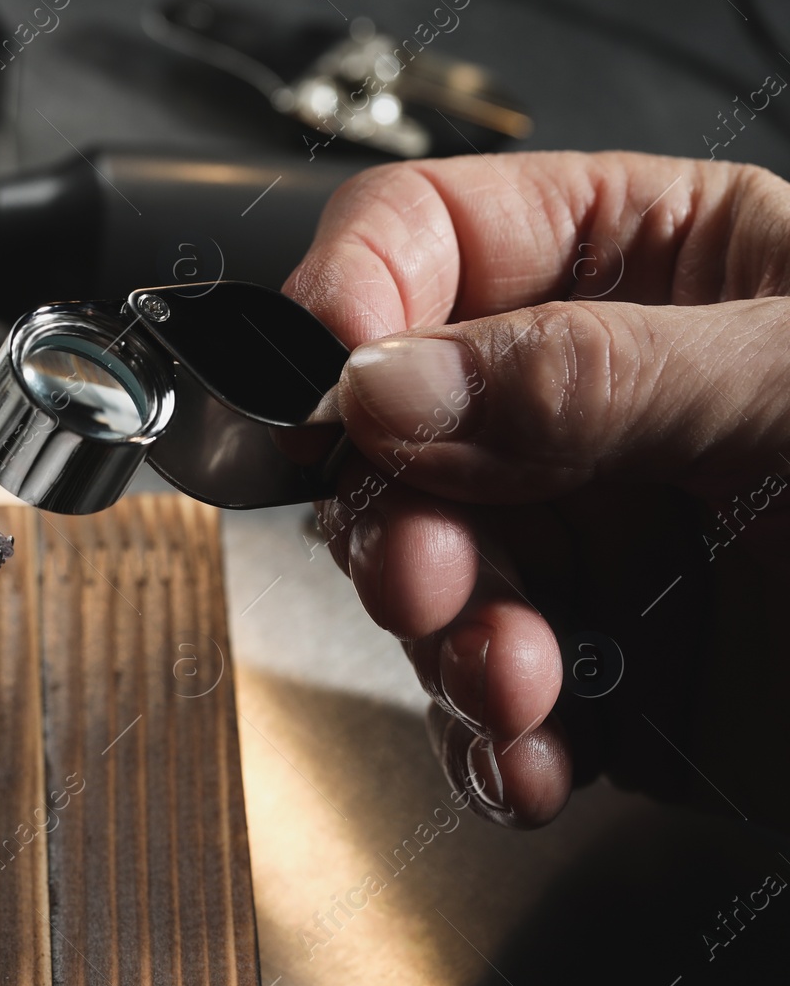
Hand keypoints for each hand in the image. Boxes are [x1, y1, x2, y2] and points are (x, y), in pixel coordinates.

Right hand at [286, 152, 789, 829]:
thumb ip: (593, 378)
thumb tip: (386, 382)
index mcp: (659, 269)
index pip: (441, 232)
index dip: (360, 290)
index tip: (325, 376)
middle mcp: (598, 403)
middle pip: (395, 421)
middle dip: (399, 511)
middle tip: (427, 571)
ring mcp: (590, 536)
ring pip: (422, 566)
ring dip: (448, 640)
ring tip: (520, 682)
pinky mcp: (595, 661)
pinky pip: (476, 691)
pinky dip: (487, 738)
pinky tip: (539, 753)